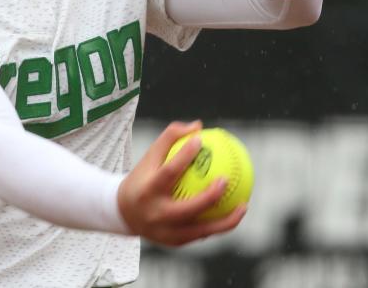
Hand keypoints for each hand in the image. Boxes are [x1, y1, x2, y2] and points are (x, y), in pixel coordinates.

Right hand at [117, 120, 247, 246]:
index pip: (169, 172)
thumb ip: (170, 138)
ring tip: (244, 205)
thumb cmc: (143, 177)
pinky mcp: (174, 243)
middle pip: (188, 208)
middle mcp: (157, 214)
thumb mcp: (150, 156)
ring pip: (202, 230)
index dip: (184, 154)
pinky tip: (233, 212)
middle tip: (226, 180)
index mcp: (148, 190)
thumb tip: (198, 125)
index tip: (200, 139)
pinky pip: (202, 233)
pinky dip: (218, 224)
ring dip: (226, 220)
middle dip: (210, 196)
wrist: (124, 213)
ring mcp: (166, 232)